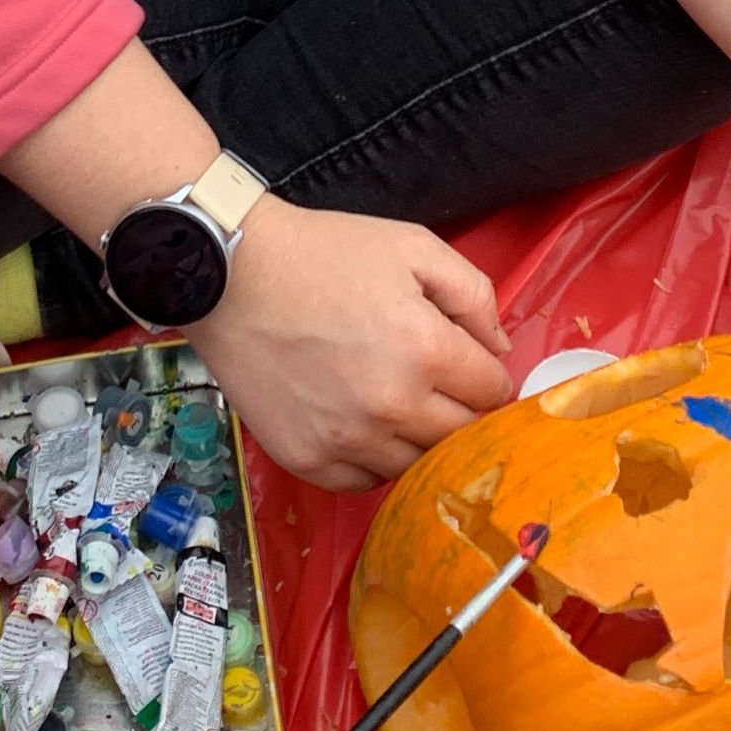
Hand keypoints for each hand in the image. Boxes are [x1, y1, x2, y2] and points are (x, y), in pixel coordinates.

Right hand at [192, 195, 509, 489]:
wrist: (231, 273)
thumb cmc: (322, 253)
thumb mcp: (414, 247)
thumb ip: (474, 296)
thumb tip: (499, 351)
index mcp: (427, 351)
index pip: (493, 392)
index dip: (487, 374)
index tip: (470, 366)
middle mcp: (392, 405)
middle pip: (461, 437)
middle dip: (461, 410)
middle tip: (438, 386)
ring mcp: (347, 438)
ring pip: (415, 466)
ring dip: (417, 440)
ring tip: (395, 403)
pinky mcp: (307, 457)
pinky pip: (363, 482)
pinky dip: (371, 460)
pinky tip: (361, 425)